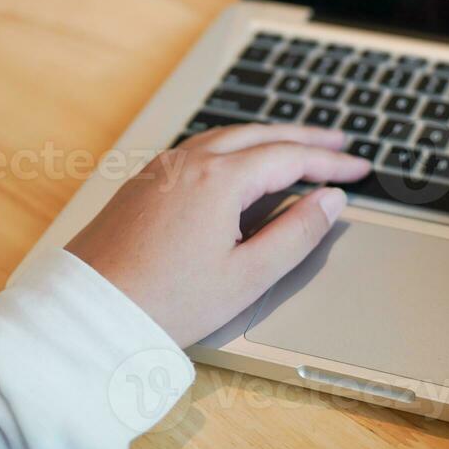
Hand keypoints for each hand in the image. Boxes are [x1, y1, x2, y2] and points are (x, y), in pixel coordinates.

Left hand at [67, 124, 369, 346]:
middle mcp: (190, 161)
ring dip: (270, 136)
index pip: (290, 157)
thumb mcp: (246, 277)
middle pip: (261, 134)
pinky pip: (202, 147)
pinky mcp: (145, 182)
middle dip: (306, 136)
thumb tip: (331, 200)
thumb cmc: (164, 302)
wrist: (88, 313)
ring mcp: (163, 168)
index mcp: (219, 180)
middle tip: (341, 140)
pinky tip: (242, 161)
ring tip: (298, 144)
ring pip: (229, 136)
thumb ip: (297, 234)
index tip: (361, 167)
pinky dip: (236, 145)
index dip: (331, 161)